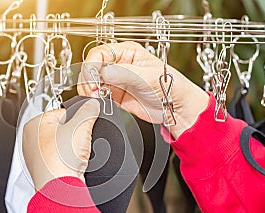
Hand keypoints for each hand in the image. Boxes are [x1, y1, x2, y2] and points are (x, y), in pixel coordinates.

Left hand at [22, 99, 99, 190]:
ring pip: (63, 146)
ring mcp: (37, 158)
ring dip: (72, 149)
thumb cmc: (60, 160)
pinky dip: (69, 162)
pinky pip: (62, 160)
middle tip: (79, 141)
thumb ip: (88, 111)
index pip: (61, 113)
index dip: (76, 118)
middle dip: (74, 134)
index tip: (83, 124)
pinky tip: (72, 165)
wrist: (60, 190)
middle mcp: (30, 141)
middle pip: (62, 129)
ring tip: (75, 155)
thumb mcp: (80, 126)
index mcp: (33, 124)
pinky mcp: (46, 171)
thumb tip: (92, 104)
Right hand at [78, 41, 208, 137]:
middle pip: (92, 67)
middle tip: (93, 91)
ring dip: (90, 90)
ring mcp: (115, 80)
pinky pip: (97, 94)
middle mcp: (119, 64)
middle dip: (89, 79)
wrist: (175, 108)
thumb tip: (105, 72)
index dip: (93, 65)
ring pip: (92, 81)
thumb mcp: (149, 77)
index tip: (94, 79)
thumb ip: (126, 74)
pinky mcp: (114, 95)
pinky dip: (94, 99)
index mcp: (128, 52)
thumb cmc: (171, 87)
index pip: (100, 53)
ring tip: (96, 97)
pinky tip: (99, 102)